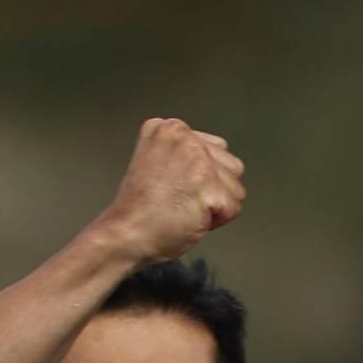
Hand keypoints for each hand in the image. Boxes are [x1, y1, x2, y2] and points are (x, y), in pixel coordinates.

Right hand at [90, 118, 244, 263]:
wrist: (127, 234)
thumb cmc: (139, 209)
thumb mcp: (157, 161)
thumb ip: (186, 155)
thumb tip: (216, 164)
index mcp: (169, 128)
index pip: (216, 150)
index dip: (201, 177)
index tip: (174, 187)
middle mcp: (185, 137)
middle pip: (231, 166)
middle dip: (213, 189)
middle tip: (179, 200)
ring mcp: (197, 159)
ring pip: (235, 187)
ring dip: (217, 205)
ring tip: (185, 208)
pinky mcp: (208, 184)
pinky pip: (233, 207)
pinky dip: (217, 221)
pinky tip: (191, 217)